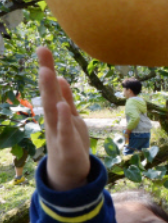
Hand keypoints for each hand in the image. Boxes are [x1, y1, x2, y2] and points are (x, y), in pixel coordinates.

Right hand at [37, 47, 90, 191]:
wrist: (70, 174)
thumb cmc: (70, 142)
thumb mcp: (70, 118)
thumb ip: (66, 99)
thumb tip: (60, 77)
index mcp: (57, 113)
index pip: (53, 88)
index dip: (48, 68)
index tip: (43, 48)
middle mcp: (54, 121)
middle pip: (49, 95)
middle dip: (46, 74)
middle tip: (42, 51)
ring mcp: (58, 134)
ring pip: (53, 111)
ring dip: (51, 92)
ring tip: (48, 72)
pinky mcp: (67, 147)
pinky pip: (64, 132)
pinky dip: (63, 120)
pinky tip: (61, 107)